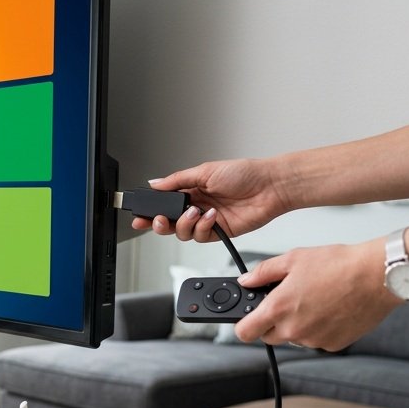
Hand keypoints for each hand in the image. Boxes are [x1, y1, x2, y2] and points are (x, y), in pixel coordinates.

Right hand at [130, 158, 291, 241]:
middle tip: (162, 220)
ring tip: (197, 212)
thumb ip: (177, 180)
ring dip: (186, 224)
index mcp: (191, 189)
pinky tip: (212, 217)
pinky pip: (201, 237)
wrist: (269, 187)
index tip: (140, 215)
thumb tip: (154, 183)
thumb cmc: (244, 173)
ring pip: (183, 232)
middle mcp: (197, 205)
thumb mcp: (205, 170)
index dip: (151, 210)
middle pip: (170, 222)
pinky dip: (203, 228)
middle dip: (161, 223)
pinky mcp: (219, 232)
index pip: (164, 202)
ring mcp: (207, 220)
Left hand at [233, 240, 400, 350]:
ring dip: (298, 325)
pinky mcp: (333, 344)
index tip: (249, 318)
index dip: (245, 325)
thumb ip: (263, 272)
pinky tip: (329, 309)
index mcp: (278, 308)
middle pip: (269, 336)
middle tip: (287, 302)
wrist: (377, 276)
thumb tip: (246, 280)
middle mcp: (294, 330)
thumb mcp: (293, 258)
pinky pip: (317, 340)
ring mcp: (314, 340)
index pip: (245, 332)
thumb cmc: (339, 265)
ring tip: (315, 300)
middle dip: (272, 322)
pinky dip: (319, 329)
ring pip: (294, 338)